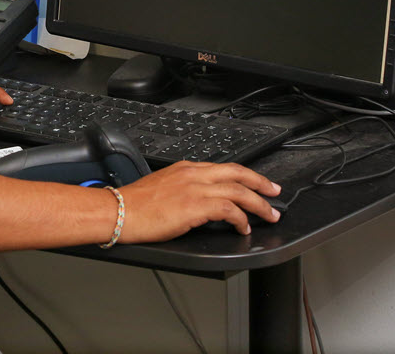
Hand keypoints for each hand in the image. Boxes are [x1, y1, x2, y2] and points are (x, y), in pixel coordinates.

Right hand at [116, 161, 281, 240]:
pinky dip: (241, 219)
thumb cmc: (135, 205)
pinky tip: (243, 227)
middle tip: (275, 192)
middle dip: (261, 183)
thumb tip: (198, 202)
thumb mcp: (163, 188)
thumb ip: (183, 188)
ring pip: (239, 190)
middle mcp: (193, 174)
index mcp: (185, 168)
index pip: (223, 167)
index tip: (256, 182)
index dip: (245, 175)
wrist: (119, 211)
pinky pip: (229, 209)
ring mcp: (195, 188)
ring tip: (269, 215)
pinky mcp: (196, 205)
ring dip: (258, 204)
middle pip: (237, 173)